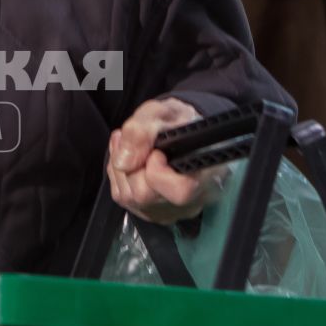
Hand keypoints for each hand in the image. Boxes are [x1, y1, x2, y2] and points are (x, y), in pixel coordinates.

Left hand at [107, 98, 224, 224]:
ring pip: (129, 197)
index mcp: (207, 177)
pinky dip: (118, 175)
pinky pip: (122, 197)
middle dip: (133, 165)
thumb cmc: (180, 124)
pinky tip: (129, 158)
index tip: (157, 152)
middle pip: (144, 195)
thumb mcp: (162, 112)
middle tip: (137, 143)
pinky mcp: (150, 213)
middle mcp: (190, 202)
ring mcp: (169, 211)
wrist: (187, 134)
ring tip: (131, 145)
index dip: (158, 170)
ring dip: (121, 167)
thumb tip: (123, 162)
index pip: (180, 190)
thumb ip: (141, 130)